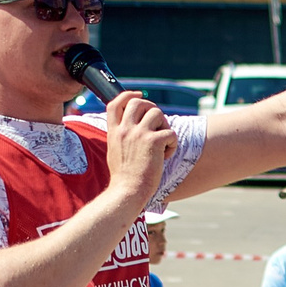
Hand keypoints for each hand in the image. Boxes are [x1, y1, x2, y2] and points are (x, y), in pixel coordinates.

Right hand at [105, 91, 176, 210]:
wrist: (127, 191)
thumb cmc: (123, 177)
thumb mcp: (114, 151)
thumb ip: (121, 136)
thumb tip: (132, 128)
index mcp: (114, 131)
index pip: (116, 103)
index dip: (128, 95)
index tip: (138, 95)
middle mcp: (125, 129)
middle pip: (138, 102)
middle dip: (151, 107)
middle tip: (158, 123)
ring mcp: (139, 134)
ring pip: (157, 113)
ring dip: (164, 126)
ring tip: (162, 144)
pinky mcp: (154, 141)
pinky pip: (170, 132)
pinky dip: (172, 144)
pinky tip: (165, 157)